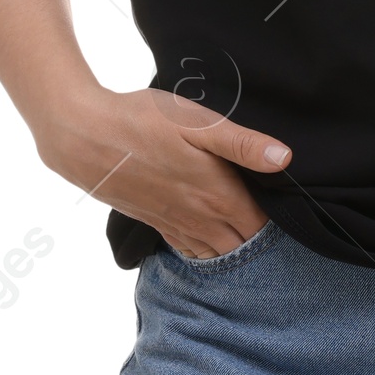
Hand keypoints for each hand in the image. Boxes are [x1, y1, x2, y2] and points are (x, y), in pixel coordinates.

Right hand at [31, 85, 291, 258]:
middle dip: (261, 241)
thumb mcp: (198, 122)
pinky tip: (211, 241)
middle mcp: (198, 217)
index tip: (292, 213)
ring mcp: (174, 223)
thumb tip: (285, 159)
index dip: (279, 224)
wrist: (83, 137)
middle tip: (277, 228)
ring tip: (250, 237)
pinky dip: (206, 251)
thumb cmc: (142, 120)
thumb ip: (242, 144)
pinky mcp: (154, 222)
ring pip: (216, 253)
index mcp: (217, 193)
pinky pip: (188, 250)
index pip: (261, 225)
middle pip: (242, 245)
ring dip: (235, 248)